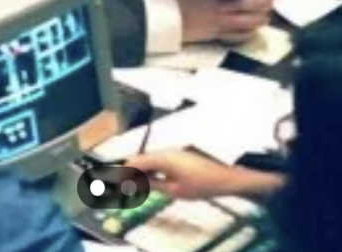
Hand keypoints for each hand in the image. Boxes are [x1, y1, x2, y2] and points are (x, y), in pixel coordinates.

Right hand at [127, 150, 286, 200]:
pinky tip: (151, 182)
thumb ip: (153, 185)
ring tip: (134, 186)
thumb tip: (138, 185)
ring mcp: (174, 152)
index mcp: (163, 156)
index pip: (136, 161)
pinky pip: (159, 161)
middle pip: (142, 158)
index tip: (115, 181)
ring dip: (141, 172)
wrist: (226, 178)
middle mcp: (167, 150)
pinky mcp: (179, 156)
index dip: (123, 172)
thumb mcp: (174, 190)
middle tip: (122, 186)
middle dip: (130, 172)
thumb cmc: (202, 184)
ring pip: (150, 160)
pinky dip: (151, 170)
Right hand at [177, 0, 273, 44]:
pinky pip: (246, 35)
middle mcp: (226, 5)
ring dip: (263, 14)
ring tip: (262, 9)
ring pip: (257, 20)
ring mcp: (226, 22)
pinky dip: (253, 29)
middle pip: (260, 2)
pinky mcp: (223, 36)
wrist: (172, 17)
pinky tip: (252, 23)